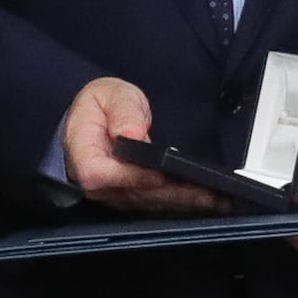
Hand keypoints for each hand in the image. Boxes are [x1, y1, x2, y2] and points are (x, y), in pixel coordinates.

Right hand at [61, 77, 216, 213]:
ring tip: (214, 200)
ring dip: (182, 202)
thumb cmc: (102, 105)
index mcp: (83, 153)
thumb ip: (122, 111)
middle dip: (171, 194)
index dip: (131, 178)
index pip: (99, 175)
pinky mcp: (131, 197)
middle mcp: (97, 182)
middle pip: (133, 194)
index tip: (159, 175)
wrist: (98, 116)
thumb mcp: (111, 94)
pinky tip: (206, 202)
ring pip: (148, 203)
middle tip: (206, 194)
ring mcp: (114, 193)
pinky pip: (156, 203)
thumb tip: (131, 133)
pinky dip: (181, 203)